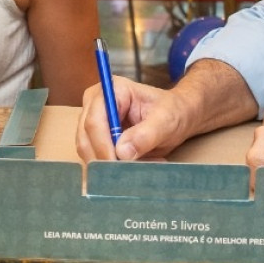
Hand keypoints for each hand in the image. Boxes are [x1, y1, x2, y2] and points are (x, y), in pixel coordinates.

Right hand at [76, 76, 194, 161]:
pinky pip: (95, 158)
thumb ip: (146, 135)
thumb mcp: (167, 121)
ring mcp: (93, 120)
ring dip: (109, 165)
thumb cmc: (173, 112)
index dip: (102, 146)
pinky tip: (136, 166)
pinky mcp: (95, 138)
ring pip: (87, 151)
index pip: (95, 121)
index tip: (116, 165)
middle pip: (86, 138)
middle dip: (105, 159)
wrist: (177, 116)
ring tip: (141, 165)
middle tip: (130, 172)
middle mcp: (96, 103)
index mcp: (113, 90)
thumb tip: (122, 152)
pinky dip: (112, 168)